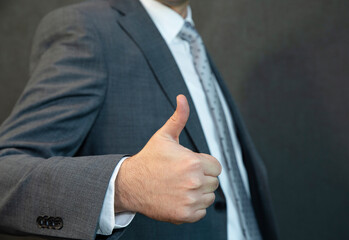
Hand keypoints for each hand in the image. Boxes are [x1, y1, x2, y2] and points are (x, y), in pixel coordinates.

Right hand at [114, 94, 221, 223]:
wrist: (130, 184)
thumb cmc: (148, 160)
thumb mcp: (164, 136)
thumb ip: (179, 117)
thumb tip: (182, 99)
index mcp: (193, 162)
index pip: (217, 166)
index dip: (204, 164)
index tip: (191, 165)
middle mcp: (194, 181)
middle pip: (214, 182)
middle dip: (202, 178)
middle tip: (183, 176)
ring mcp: (190, 200)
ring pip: (209, 197)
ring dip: (199, 193)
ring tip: (181, 186)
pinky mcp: (185, 215)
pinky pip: (201, 211)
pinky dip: (193, 207)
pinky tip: (179, 198)